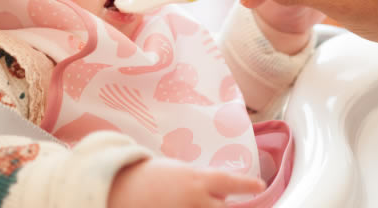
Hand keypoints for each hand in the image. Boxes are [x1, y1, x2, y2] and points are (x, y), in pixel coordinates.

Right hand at [108, 158, 264, 207]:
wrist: (118, 189)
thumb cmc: (147, 178)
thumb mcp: (176, 173)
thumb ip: (197, 182)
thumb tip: (214, 190)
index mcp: (194, 180)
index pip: (228, 181)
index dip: (246, 184)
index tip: (260, 185)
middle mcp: (194, 200)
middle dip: (228, 207)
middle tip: (234, 205)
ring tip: (199, 202)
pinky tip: (183, 206)